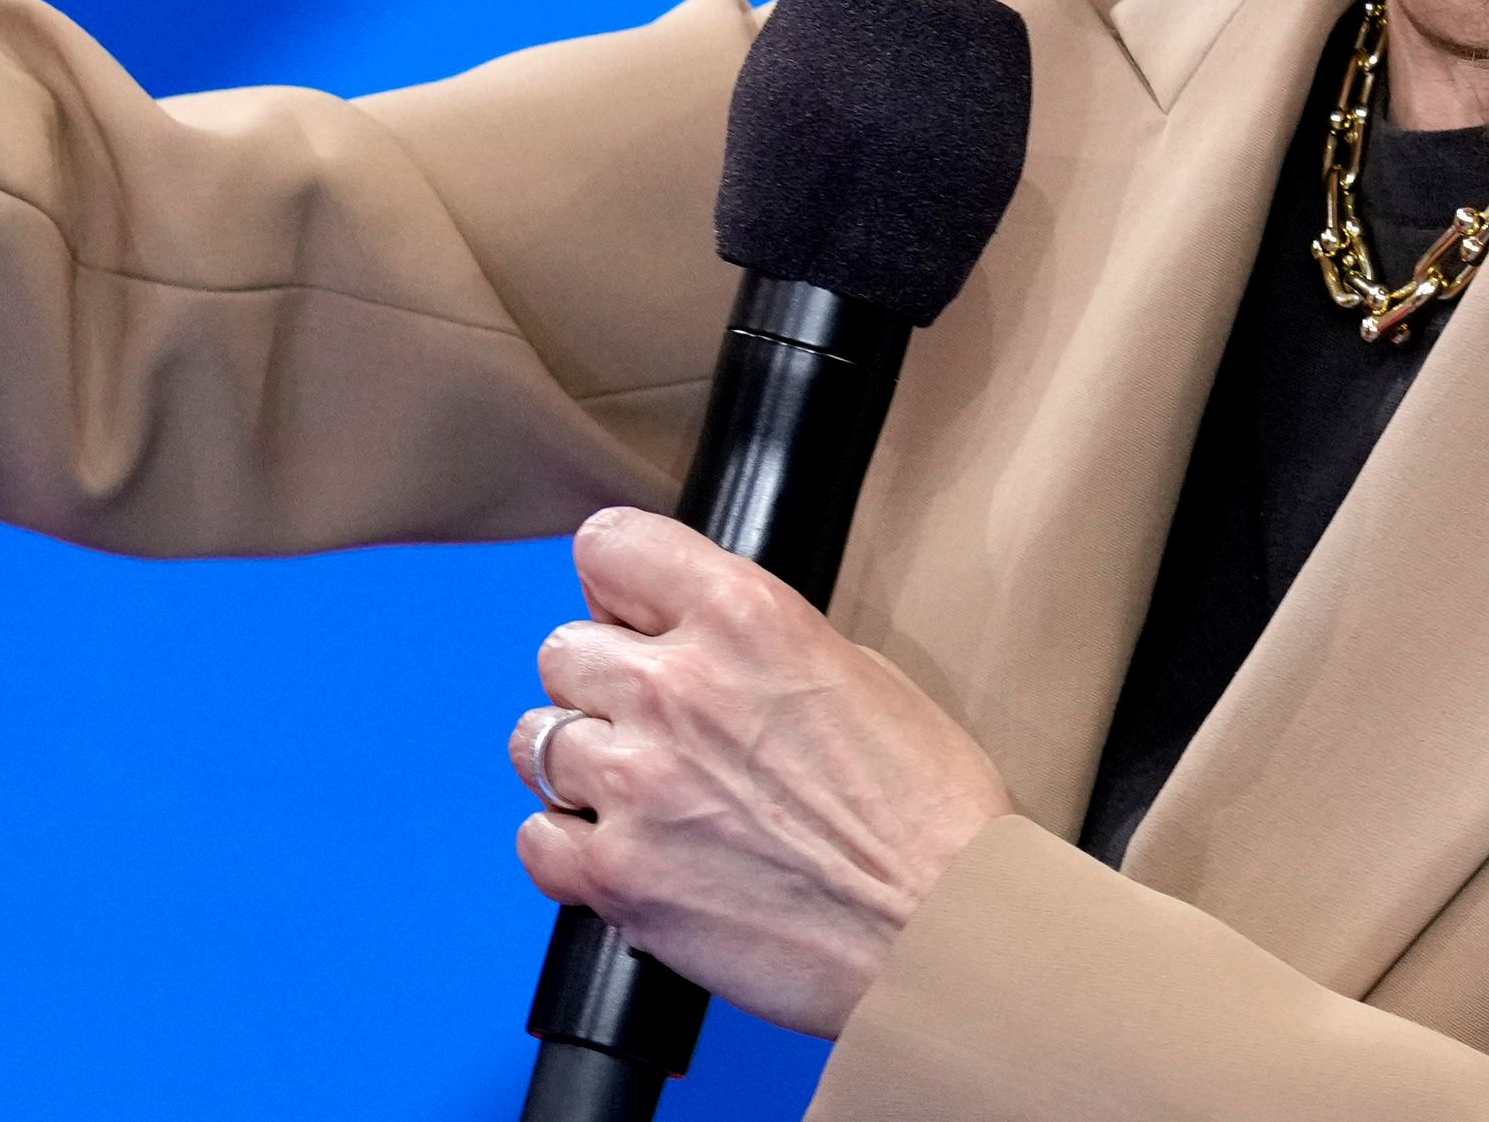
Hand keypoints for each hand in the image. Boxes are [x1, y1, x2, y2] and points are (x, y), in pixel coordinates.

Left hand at [507, 507, 1012, 1037]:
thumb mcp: (860, 675)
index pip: (608, 546)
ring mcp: (638, 783)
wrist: (953, 943)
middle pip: (562, 650)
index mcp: (743, 617)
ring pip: (536, 742)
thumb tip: (689, 633)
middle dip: (601, 687)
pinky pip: (536, 841)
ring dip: (583, 768)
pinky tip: (627, 858)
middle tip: (656, 731)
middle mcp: (676, 688)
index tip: (631, 617)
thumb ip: (755, 642)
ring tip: (645, 801)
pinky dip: (570, 854)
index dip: (617, 587)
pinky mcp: (620, 876)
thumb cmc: (932, 820)